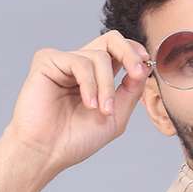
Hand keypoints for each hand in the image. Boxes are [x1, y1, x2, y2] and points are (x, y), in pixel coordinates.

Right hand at [3, 30, 150, 174]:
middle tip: (136, 73)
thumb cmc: (75, 139)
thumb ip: (131, 91)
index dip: (135, 53)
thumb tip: (145, 67)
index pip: (119, 52)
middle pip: (111, 40)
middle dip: (129, 54)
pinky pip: (80, 62)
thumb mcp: (115, 117)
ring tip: (102, 110)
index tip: (145, 66)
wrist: (47, 152)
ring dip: (106, 87)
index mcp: (96, 76)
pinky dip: (90, 84)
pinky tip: (88, 104)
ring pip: (99, 57)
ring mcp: (64, 61)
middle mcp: (80, 65)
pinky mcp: (47, 61)